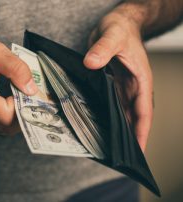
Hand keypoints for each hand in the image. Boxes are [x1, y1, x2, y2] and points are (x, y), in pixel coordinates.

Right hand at [0, 37, 37, 135]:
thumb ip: (17, 68)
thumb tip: (32, 90)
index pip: (6, 115)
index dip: (23, 107)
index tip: (31, 92)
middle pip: (6, 126)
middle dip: (23, 113)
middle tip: (32, 97)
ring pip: (4, 129)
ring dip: (17, 117)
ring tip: (23, 98)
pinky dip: (10, 118)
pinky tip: (13, 103)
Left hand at [83, 9, 152, 150]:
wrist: (117, 24)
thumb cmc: (120, 29)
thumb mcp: (113, 35)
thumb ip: (103, 48)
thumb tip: (91, 63)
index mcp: (140, 80)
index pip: (144, 111)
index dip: (142, 131)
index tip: (139, 151)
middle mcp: (132, 88)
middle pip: (132, 118)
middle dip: (128, 138)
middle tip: (118, 158)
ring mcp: (121, 88)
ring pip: (121, 114)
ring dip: (116, 131)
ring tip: (106, 149)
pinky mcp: (110, 86)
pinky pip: (110, 106)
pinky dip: (106, 118)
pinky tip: (97, 128)